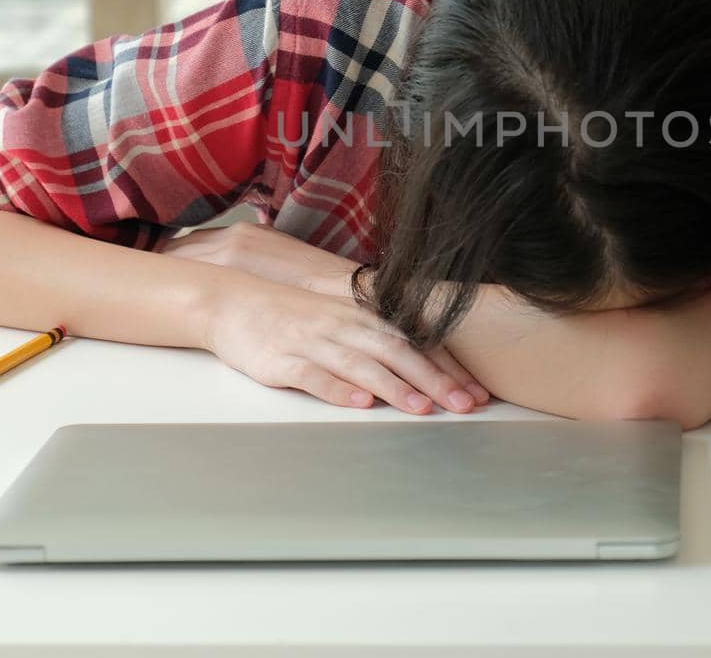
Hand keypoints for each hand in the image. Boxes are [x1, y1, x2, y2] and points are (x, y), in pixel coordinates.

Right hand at [167, 222, 489, 412]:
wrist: (233, 302)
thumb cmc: (293, 316)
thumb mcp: (341, 321)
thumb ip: (378, 341)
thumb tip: (423, 367)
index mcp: (363, 317)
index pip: (416, 342)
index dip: (449, 367)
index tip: (477, 391)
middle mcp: (345, 326)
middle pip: (398, 353)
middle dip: (435, 380)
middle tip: (465, 405)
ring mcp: (314, 342)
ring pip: (361, 365)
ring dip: (394, 387)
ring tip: (422, 408)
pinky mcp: (283, 360)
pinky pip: (314, 376)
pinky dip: (338, 390)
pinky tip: (359, 404)